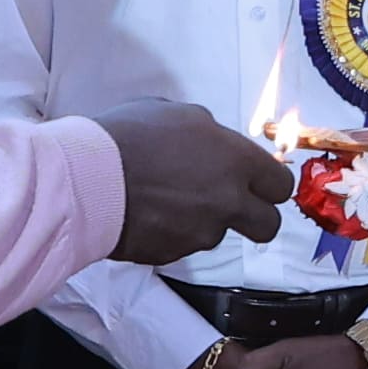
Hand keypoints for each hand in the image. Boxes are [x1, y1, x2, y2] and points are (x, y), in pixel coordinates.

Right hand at [99, 101, 292, 264]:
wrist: (87, 178)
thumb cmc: (129, 135)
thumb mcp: (177, 114)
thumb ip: (209, 133)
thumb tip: (217, 145)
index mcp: (235, 160)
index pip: (281, 186)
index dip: (269, 185)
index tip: (255, 182)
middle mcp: (228, 201)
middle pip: (268, 225)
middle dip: (255, 217)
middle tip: (231, 204)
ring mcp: (202, 233)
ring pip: (219, 234)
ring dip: (204, 221)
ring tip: (167, 200)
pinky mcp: (175, 254)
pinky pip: (184, 244)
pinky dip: (172, 233)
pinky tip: (148, 214)